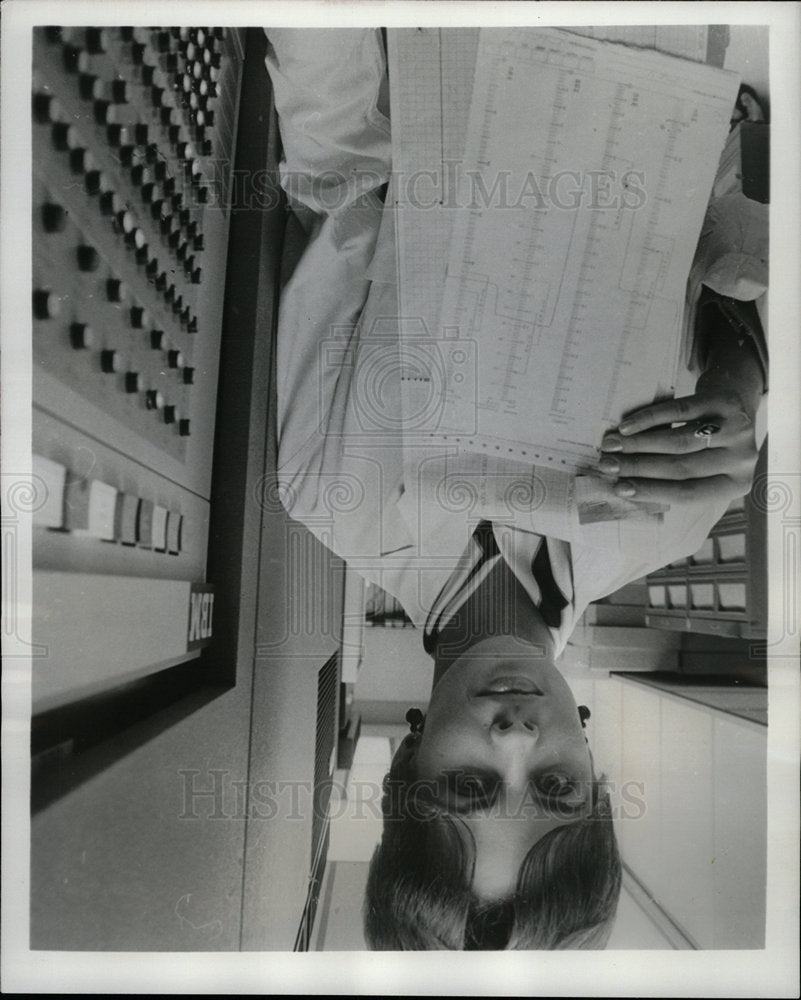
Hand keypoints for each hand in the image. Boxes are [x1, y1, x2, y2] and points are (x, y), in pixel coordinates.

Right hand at [599, 377, 759, 505]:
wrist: (736, 394)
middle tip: (607, 465)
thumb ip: (676, 477)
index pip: (688, 494)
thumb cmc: (711, 439)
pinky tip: (628, 426)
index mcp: (734, 484)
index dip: (651, 492)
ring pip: (679, 442)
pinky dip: (649, 419)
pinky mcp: (725, 402)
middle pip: (681, 468)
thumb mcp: (704, 464)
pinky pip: (680, 412)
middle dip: (637, 468)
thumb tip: (624, 483)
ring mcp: (738, 430)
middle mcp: (742, 460)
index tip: (619, 488)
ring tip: (612, 445)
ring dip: (638, 445)